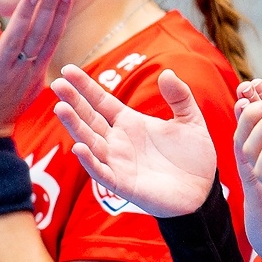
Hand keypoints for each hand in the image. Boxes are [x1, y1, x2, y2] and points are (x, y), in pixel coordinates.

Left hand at [0, 0, 72, 142]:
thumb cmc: (2, 108)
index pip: (50, 38)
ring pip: (14, 43)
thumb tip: (40, 32)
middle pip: (38, 36)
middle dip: (49, 8)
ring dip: (24, 17)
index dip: (59, 14)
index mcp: (34, 73)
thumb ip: (32, 59)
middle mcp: (19, 73)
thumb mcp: (26, 85)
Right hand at [52, 64, 219, 217]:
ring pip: (90, 142)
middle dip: (73, 102)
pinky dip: (90, 161)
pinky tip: (79, 146)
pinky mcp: (122, 184)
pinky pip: (101, 172)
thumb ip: (180, 97)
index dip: (85, 86)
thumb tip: (167, 73)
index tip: (68, 70)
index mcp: (130, 123)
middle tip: (57, 84)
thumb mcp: (191, 120)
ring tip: (61, 108)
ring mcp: (118, 163)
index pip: (101, 101)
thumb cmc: (194, 157)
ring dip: (74, 126)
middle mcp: (118, 141)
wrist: (203, 191)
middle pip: (89, 118)